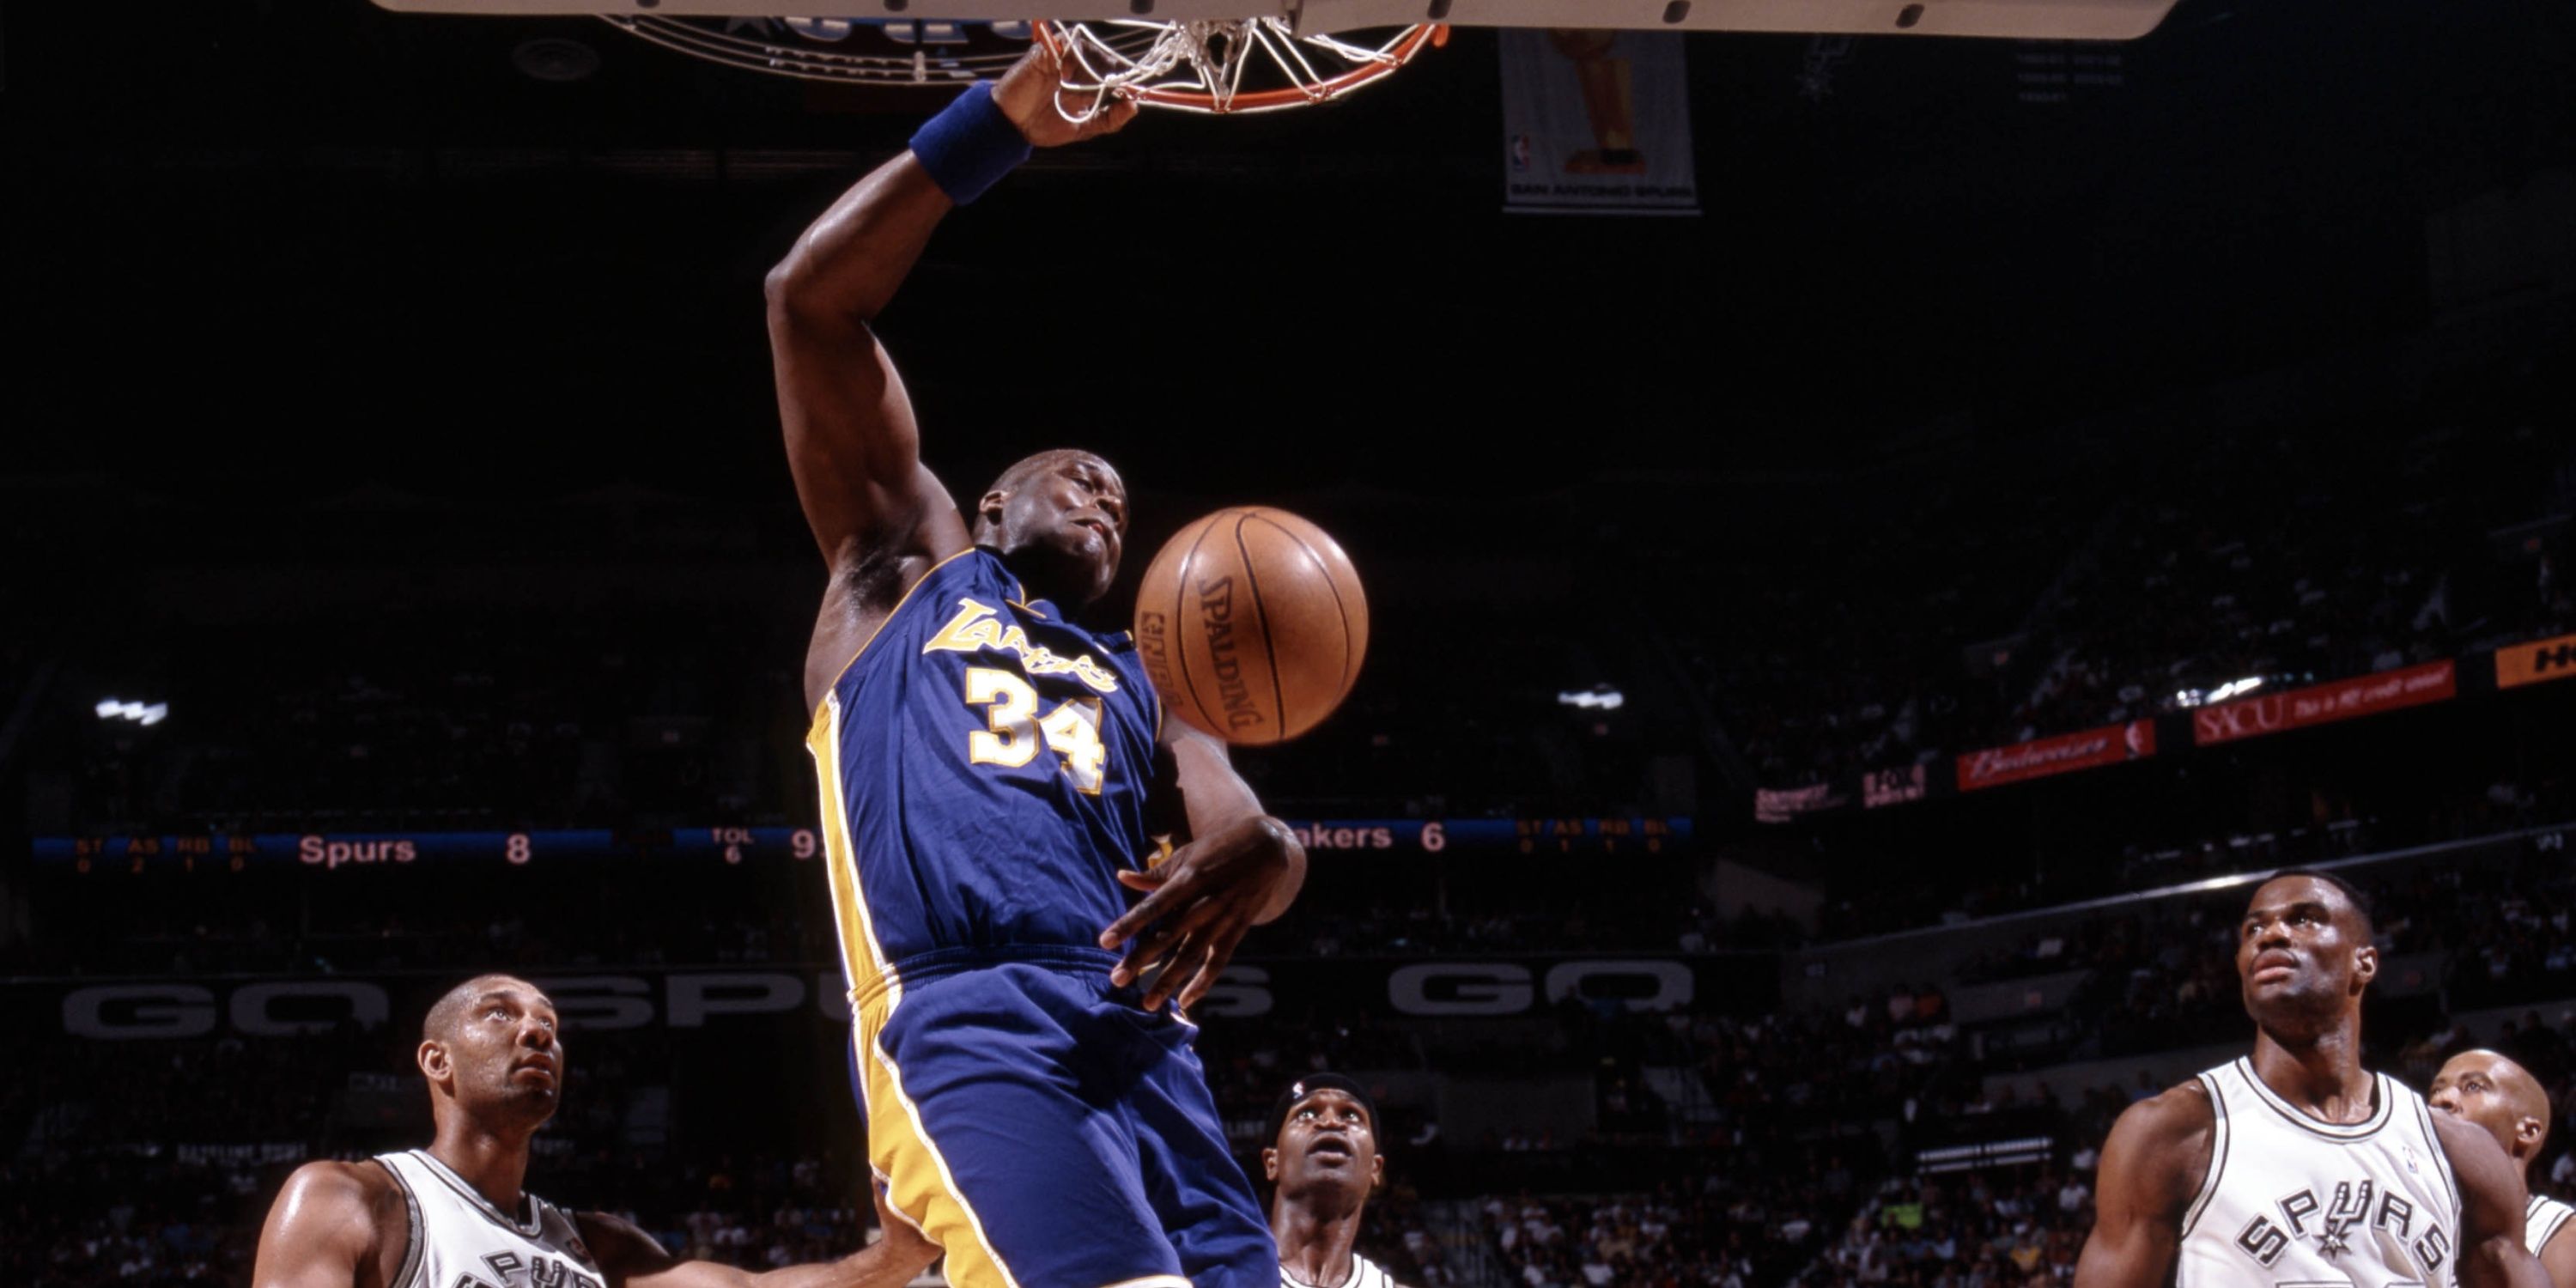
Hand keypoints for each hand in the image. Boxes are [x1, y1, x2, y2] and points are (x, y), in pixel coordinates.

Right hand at [992, 41, 1139, 146]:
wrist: (1013, 126)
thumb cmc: (1044, 126)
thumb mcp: (1083, 129)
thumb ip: (1108, 120)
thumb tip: (1133, 107)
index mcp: (1088, 87)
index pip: (1112, 74)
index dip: (1123, 79)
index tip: (1129, 90)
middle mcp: (1077, 71)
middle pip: (1103, 59)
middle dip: (1110, 71)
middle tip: (1110, 85)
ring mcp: (1062, 61)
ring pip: (1087, 49)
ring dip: (1092, 64)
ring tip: (1088, 83)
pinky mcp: (1046, 54)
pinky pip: (1065, 45)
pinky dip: (1070, 57)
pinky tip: (1065, 77)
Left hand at [1099, 816, 1298, 1010]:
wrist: (1269, 846)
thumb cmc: (1220, 847)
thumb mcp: (1187, 854)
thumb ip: (1156, 873)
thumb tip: (1122, 877)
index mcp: (1188, 879)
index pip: (1152, 906)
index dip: (1128, 924)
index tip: (1105, 942)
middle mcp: (1204, 902)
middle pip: (1167, 937)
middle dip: (1141, 960)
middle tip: (1116, 980)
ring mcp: (1222, 918)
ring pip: (1191, 955)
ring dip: (1168, 980)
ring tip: (1148, 1003)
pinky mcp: (1238, 929)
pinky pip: (1219, 960)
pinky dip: (1204, 982)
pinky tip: (1186, 1001)